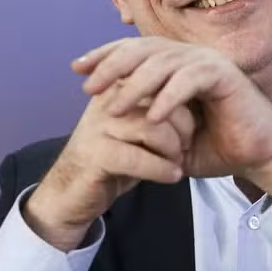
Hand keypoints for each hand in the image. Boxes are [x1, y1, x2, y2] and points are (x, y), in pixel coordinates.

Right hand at [24, 80, 194, 250]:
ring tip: (178, 161)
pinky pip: (139, 158)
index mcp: (117, 85)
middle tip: (187, 144)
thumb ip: (160, 108)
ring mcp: (97, 126)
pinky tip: (173, 176)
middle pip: (160, 99)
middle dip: (184, 125)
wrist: (72, 193)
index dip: (184, 99)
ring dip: (174, 148)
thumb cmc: (114, 158)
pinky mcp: (94, 155)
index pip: (160, 76)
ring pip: (152, 127)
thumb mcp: (139, 128)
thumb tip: (199, 95)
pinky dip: (162, 169)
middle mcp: (106, 99)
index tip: (195, 122)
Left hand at [73, 37, 271, 194]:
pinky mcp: (225, 75)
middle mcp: (191, 57)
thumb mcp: (170, 135)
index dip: (105, 55)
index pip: (135, 50)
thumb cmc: (217, 146)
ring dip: (135, 85)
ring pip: (164, 62)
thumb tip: (105, 117)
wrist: (259, 156)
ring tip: (113, 109)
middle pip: (144, 49)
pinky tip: (153, 118)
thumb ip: (143, 120)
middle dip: (112, 64)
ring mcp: (208, 63)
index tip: (77, 69)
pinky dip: (169, 98)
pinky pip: (190, 80)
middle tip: (88, 86)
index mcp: (177, 65)